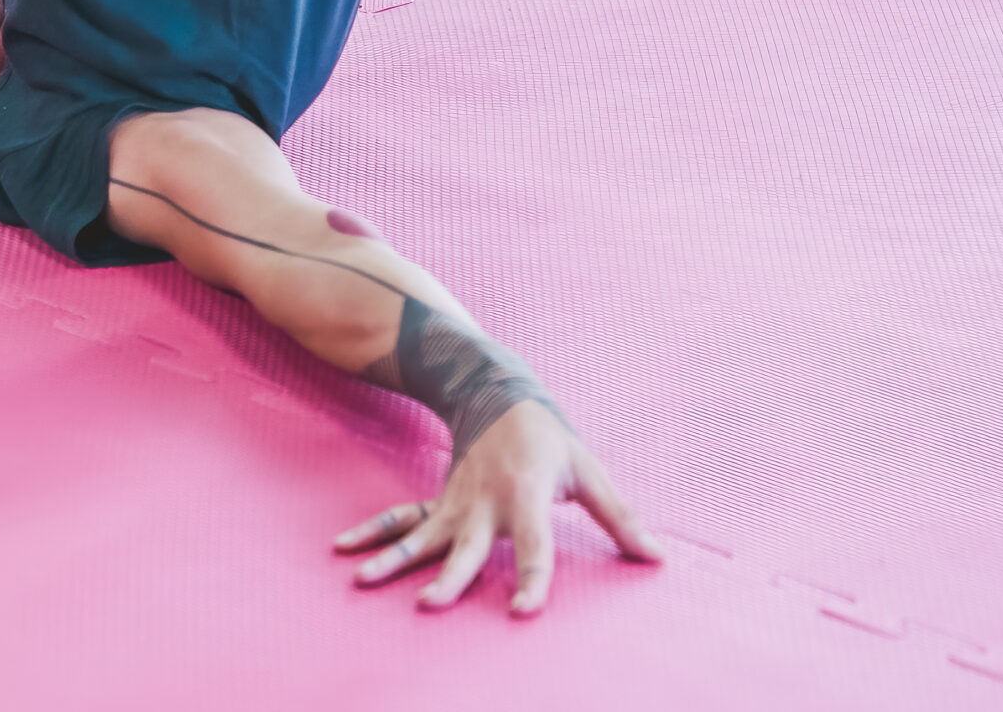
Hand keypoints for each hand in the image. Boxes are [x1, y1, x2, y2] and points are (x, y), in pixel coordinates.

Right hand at [333, 401, 662, 616]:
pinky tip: (344, 549)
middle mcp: (485, 503)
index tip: (522, 612)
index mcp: (527, 496)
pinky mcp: (439, 502)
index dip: (531, 579)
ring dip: (391, 558)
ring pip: (420, 535)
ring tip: (362, 580)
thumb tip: (657, 558)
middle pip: (466, 548)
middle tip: (429, 606)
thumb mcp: (589, 471)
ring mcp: (456, 503)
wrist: (496, 390)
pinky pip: (402, 519)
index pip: (535, 545)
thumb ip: (621, 517)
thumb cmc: (550, 438)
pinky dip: (373, 532)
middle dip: (448, 578)